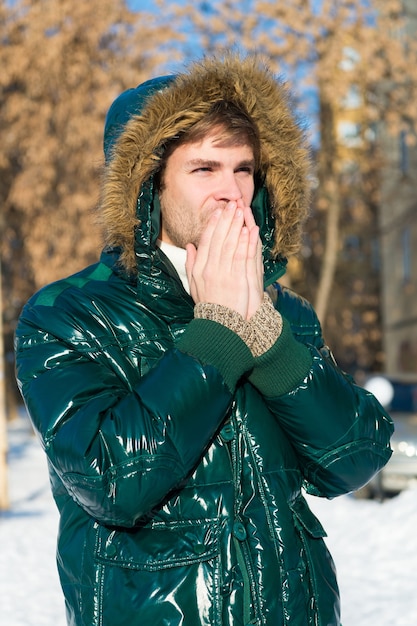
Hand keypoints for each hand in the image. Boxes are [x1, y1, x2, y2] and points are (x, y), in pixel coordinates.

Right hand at [186, 201, 263, 319]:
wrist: (220, 323)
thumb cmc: (208, 303)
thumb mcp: (193, 284)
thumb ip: (191, 264)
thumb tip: (190, 246)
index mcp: (200, 269)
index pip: (206, 241)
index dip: (212, 224)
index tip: (218, 211)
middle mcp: (211, 269)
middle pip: (219, 239)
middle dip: (226, 220)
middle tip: (232, 204)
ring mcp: (225, 274)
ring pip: (230, 244)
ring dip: (236, 226)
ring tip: (241, 211)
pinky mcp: (238, 280)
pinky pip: (242, 257)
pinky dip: (245, 242)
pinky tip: (249, 230)